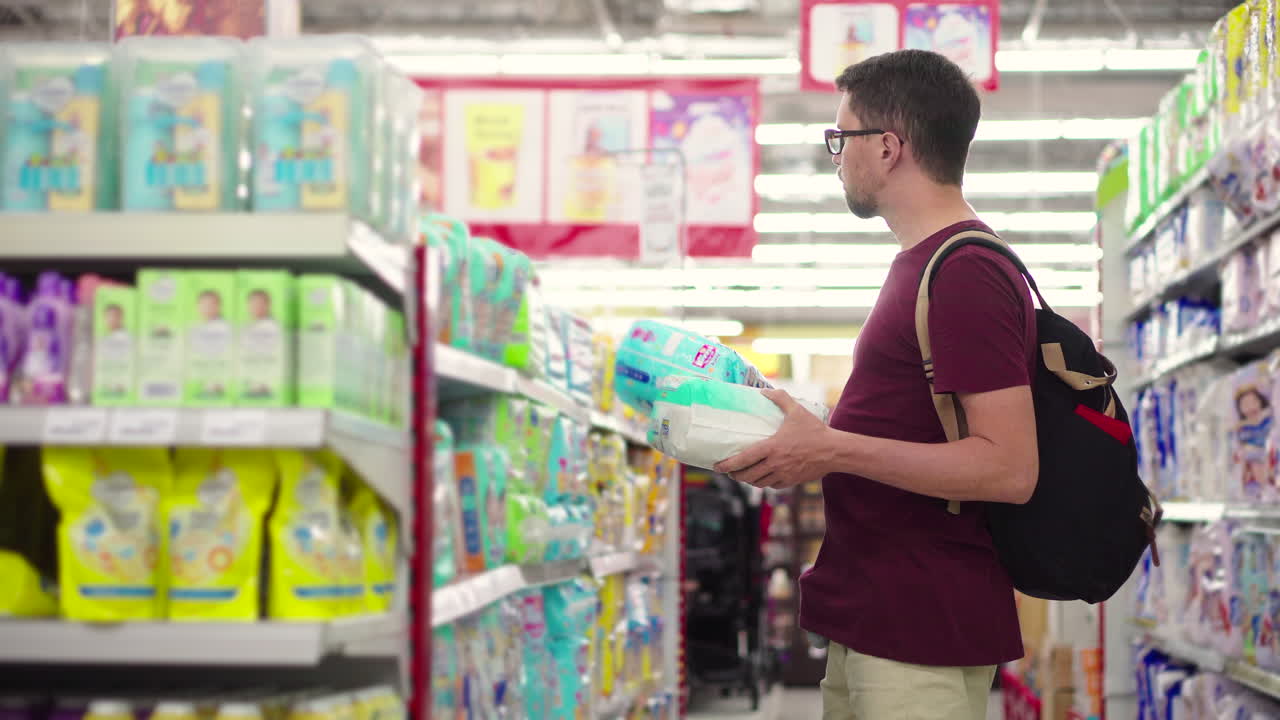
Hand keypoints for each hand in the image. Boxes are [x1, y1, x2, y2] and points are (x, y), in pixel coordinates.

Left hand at [714, 388, 833, 489]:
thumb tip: (765, 391)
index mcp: (772, 447)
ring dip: (749, 480)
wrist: (834, 451)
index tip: (717, 466)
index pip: (743, 459)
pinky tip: (764, 477)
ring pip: (759, 483)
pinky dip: (765, 482)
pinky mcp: (792, 481)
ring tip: (744, 475)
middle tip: (730, 471)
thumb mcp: (797, 410)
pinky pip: (773, 485)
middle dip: (736, 475)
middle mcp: (775, 464)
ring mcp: (783, 474)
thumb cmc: (815, 431)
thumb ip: (780, 398)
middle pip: (747, 475)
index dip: (728, 465)